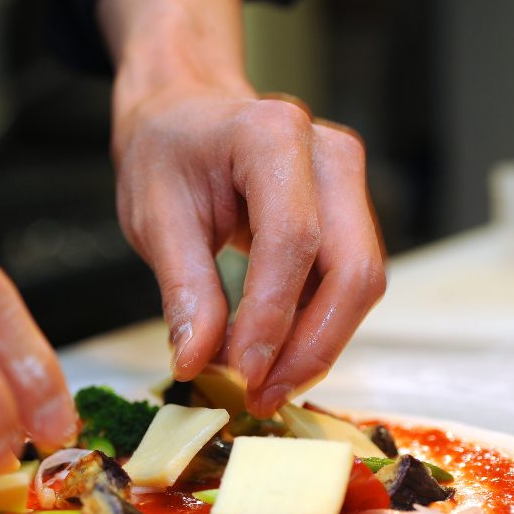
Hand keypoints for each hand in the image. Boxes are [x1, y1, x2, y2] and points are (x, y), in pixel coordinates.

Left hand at [101, 0, 384, 417]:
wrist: (185, 115)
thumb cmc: (165, 154)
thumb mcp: (155, 217)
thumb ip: (183, 289)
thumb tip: (199, 363)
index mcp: (274, 136)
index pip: (293, 240)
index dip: (273, 318)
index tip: (245, 375)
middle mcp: (329, 155)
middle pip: (352, 268)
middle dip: (312, 347)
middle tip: (262, 398)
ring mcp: (348, 182)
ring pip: (358, 283)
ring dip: (316, 345)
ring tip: (262, 385)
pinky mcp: (349, 213)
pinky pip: (345, 282)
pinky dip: (314, 327)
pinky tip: (274, 357)